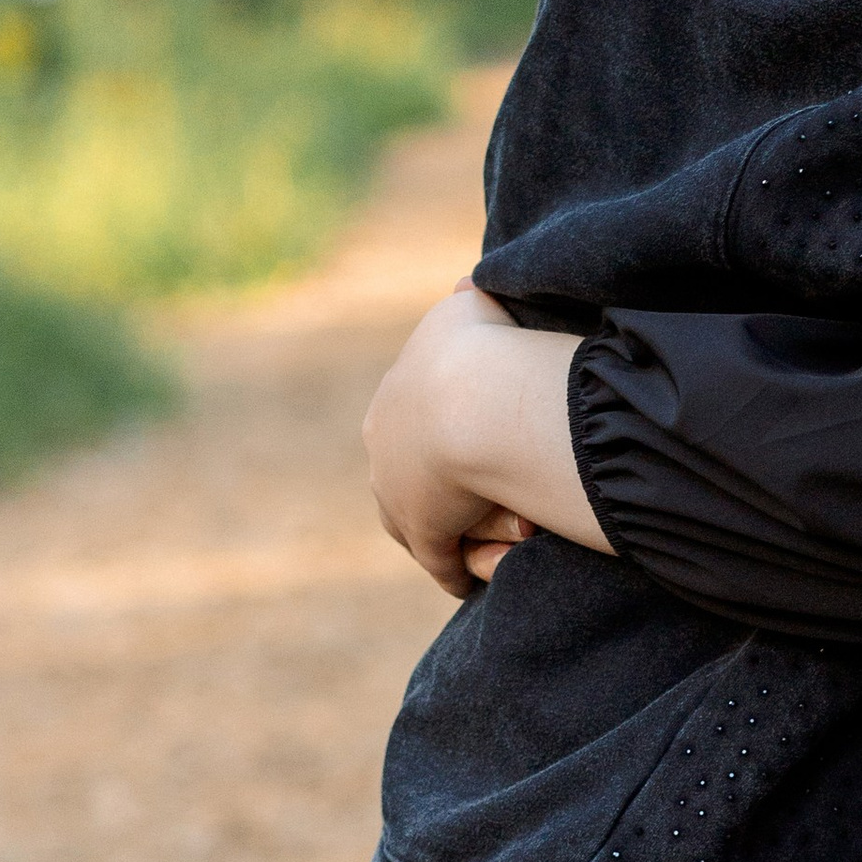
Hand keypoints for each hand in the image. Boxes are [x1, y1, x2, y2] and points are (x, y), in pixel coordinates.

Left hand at [365, 283, 526, 597]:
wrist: (472, 398)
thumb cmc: (478, 347)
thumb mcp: (468, 306)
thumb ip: (466, 299)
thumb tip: (466, 284)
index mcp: (390, 398)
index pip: (404, 424)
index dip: (436, 434)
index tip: (465, 443)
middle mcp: (383, 446)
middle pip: (400, 475)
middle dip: (428, 485)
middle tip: (470, 495)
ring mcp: (398, 493)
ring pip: (413, 520)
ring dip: (447, 530)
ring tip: (478, 540)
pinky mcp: (424, 531)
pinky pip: (440, 560)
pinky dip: (457, 569)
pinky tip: (471, 577)